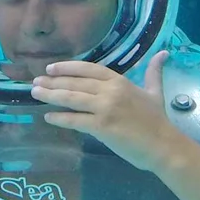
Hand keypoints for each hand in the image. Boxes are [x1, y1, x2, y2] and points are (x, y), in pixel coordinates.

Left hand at [30, 51, 183, 172]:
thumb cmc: (158, 120)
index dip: (67, 67)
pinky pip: (74, 120)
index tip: (51, 68)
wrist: (164, 146)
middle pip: (75, 82)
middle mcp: (110, 91)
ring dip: (50, 95)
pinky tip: (48, 117)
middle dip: (53, 81)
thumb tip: (164, 53)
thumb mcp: (155, 92)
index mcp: (120, 81)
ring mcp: (105, 108)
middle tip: (35, 82)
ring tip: (35, 94)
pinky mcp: (101, 127)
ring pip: (71, 98)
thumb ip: (154, 72)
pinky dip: (59, 118)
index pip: (88, 69)